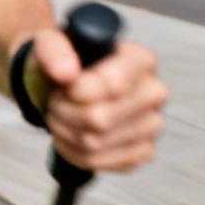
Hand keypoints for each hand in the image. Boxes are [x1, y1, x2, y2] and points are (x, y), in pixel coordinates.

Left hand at [27, 29, 168, 173]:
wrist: (63, 85)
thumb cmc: (62, 61)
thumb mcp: (49, 42)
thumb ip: (53, 50)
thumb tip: (66, 73)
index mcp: (140, 60)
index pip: (113, 85)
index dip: (76, 90)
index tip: (63, 84)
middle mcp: (155, 92)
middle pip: (99, 118)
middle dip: (64, 111)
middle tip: (56, 100)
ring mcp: (152, 125)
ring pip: (95, 142)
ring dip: (64, 130)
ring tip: (60, 114)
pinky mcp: (142, 152)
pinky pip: (99, 162)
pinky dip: (73, 151)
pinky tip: (71, 134)